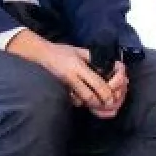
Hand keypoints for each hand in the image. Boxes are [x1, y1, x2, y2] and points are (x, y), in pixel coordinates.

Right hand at [6, 32, 122, 117]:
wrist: (42, 54)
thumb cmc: (62, 51)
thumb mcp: (80, 50)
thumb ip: (94, 58)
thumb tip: (110, 66)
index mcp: (78, 66)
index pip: (96, 82)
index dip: (107, 91)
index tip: (113, 94)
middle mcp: (72, 77)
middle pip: (89, 96)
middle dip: (101, 102)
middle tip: (110, 104)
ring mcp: (66, 84)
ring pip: (82, 101)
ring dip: (93, 105)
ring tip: (102, 105)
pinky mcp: (62, 89)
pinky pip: (74, 100)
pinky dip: (83, 103)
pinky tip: (89, 103)